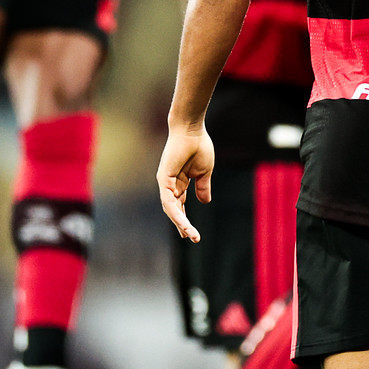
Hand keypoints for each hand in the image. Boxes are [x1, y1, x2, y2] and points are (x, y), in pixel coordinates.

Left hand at [157, 123, 215, 241]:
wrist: (192, 130)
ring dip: (181, 223)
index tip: (192, 233)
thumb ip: (203, 187)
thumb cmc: (198, 146)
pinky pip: (169, 201)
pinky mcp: (163, 179)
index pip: (180, 204)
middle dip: (183, 224)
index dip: (185, 218)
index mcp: (179, 181)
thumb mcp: (204, 172)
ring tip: (192, 236)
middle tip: (192, 238)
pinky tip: (184, 224)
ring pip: (171, 209)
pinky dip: (176, 213)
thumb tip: (205, 202)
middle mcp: (170, 184)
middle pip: (174, 209)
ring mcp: (165, 182)